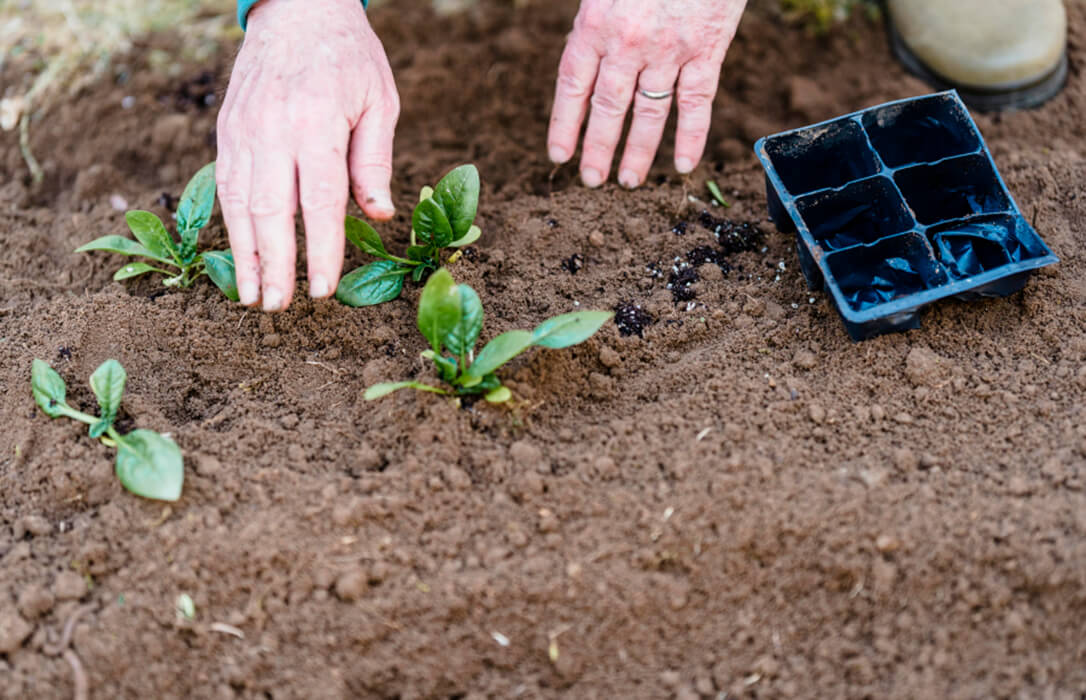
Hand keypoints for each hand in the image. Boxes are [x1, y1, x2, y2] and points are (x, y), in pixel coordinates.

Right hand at [216, 0, 399, 310]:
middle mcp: (274, 130)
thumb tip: (379, 216)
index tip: (322, 290)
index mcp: (317, 123)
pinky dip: (230, 225)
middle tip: (279, 307)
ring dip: (245, 255)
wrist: (297, 9)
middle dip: (275, 265)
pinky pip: (226, 185)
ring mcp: (243, 130)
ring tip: (252, 296)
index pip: (318, 202)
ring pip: (240, 203)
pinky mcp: (227, 131)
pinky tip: (240, 256)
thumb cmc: (349, 58)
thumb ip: (374, 160)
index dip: (319, 251)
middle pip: (271, 211)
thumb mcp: (379, 101)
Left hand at [547, 0, 746, 188]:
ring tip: (628, 181)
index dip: (564, 124)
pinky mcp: (708, 49)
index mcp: (595, 22)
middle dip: (598, 149)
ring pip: (649, 113)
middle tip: (591, 180)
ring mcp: (670, 49)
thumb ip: (593, 22)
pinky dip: (692, 136)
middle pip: (608, 108)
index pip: (572, 85)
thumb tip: (583, 65)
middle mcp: (629, 42)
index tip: (559, 155)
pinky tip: (684, 165)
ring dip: (638, 152)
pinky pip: (697, 102)